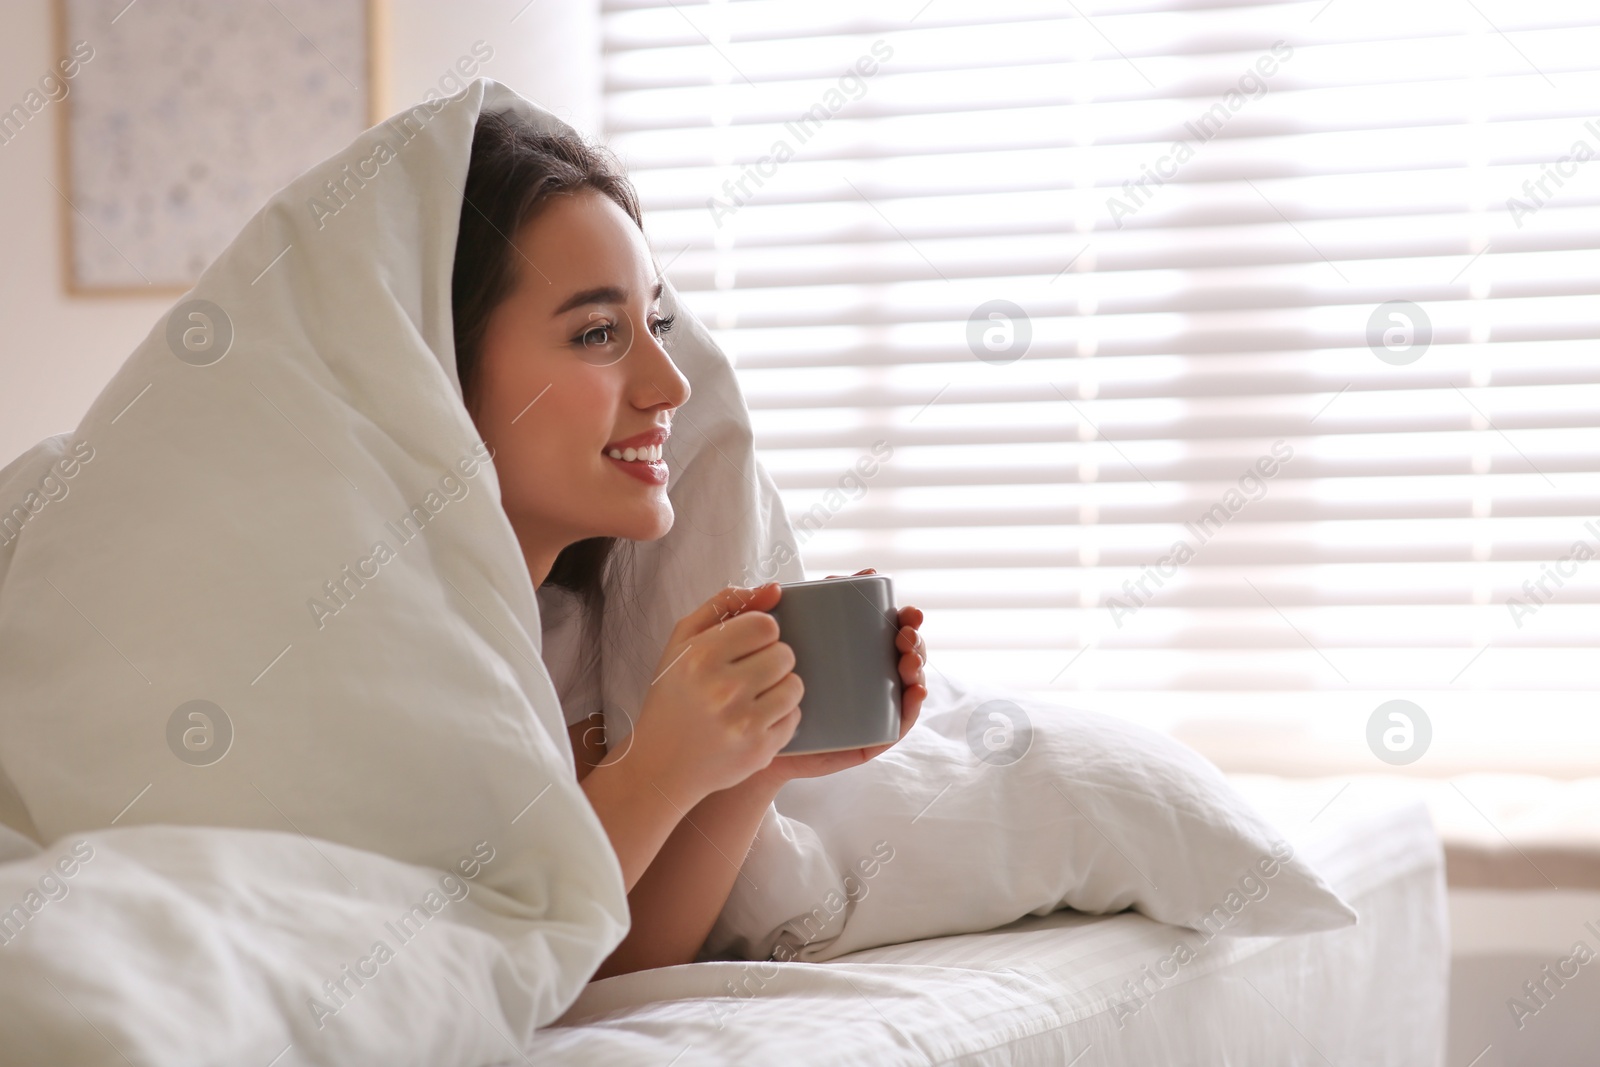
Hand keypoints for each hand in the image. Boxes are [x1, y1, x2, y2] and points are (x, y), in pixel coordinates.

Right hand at [626, 583, 803, 807]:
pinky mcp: (759, 750)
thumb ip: (726, 605)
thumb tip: (776, 589)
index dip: (760, 634)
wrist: (660, 764)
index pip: (766, 626)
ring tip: (753, 698)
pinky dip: (779, 717)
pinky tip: (753, 721)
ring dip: (780, 688)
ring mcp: (743, 723)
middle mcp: (722, 689)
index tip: (745, 647)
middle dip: (771, 661)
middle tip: (748, 675)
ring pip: (795, 685)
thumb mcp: (683, 642)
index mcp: (700, 656)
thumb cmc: (674, 696)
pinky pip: (794, 717)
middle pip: (785, 654)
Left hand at [752, 568, 926, 787]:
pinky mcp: (863, 736)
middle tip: (905, 631)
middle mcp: (859, 673)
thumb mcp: (750, 644)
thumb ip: (752, 610)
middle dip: (911, 634)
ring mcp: (865, 704)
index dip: (893, 608)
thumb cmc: (749, 686)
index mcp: (841, 646)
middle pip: (898, 649)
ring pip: (904, 682)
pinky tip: (916, 691)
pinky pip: (896, 723)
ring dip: (917, 665)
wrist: (740, 740)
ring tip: (907, 659)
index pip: (877, 621)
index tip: (897, 601)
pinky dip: (913, 706)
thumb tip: (776, 587)